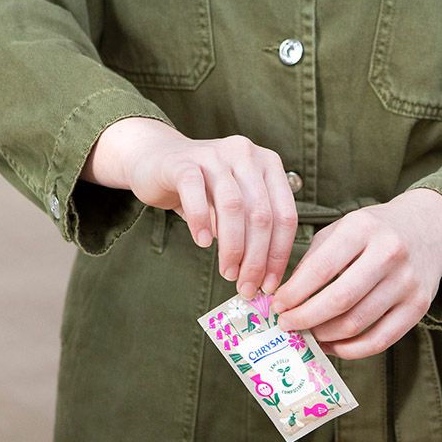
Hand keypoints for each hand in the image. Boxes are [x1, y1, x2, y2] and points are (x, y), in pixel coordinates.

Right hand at [83, 117, 296, 297]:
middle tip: (247, 286)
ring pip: (233, 207)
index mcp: (269, 165)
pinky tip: (203, 243)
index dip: (279, 254)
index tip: (270, 284)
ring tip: (227, 272)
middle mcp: (247, 155)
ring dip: (233, 247)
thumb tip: (262, 277)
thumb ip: (251, 232)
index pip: (285, 215)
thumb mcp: (235, 208)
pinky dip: (201, 222)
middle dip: (256, 258)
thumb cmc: (202, 190)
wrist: (156, 160)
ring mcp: (215, 155)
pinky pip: (195, 194)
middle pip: (261, 215)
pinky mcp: (183, 162)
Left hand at [271, 189, 441, 358]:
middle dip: (305, 319)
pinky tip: (334, 345)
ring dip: (325, 336)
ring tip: (309, 334)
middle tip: (287, 325)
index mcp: (363, 228)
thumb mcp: (342, 229)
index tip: (278, 307)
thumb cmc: (374, 231)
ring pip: (357, 324)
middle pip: (340, 300)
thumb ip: (313, 260)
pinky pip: (381, 340)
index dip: (294, 294)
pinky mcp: (419, 306)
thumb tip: (286, 300)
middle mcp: (389, 253)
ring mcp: (407, 282)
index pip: (320, 269)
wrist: (429, 229)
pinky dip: (352, 350)